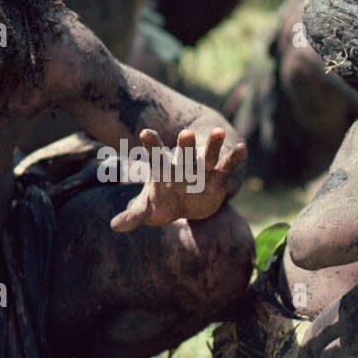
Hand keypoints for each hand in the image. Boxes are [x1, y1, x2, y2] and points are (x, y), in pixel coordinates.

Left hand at [110, 128, 246, 231]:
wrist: (184, 205)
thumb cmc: (162, 203)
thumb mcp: (147, 210)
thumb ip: (133, 215)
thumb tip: (115, 226)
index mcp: (163, 170)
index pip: (155, 155)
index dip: (151, 144)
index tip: (145, 133)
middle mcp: (183, 166)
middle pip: (183, 154)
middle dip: (185, 146)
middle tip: (186, 133)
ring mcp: (201, 170)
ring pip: (208, 156)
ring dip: (213, 145)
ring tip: (219, 131)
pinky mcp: (218, 178)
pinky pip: (226, 167)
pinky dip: (234, 158)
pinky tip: (242, 148)